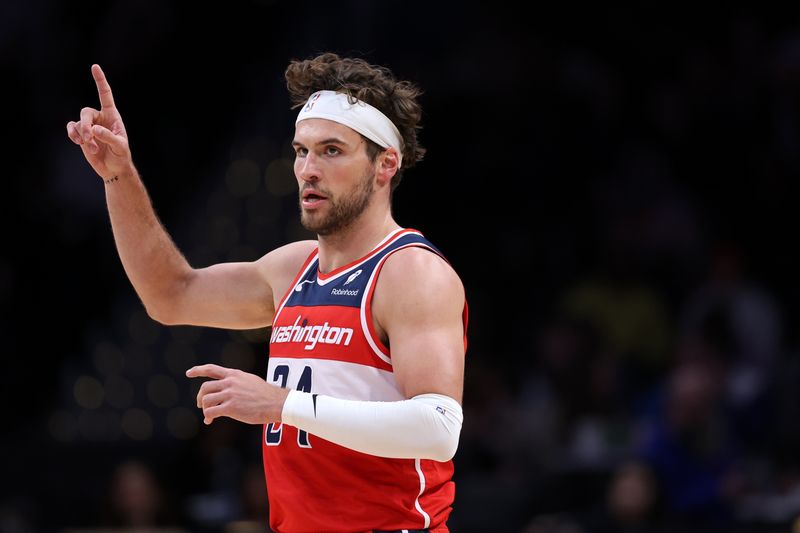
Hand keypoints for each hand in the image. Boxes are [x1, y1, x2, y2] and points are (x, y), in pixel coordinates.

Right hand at [66, 64, 132, 179]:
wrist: (114, 169)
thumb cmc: (121, 156)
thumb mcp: (120, 147)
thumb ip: (109, 137)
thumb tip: (94, 129)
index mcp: (112, 116)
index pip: (105, 95)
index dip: (100, 81)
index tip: (94, 67)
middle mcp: (100, 118)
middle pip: (86, 112)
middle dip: (85, 126)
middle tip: (88, 139)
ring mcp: (89, 126)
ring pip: (78, 122)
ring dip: (81, 135)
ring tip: (90, 147)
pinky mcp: (81, 135)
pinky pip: (71, 128)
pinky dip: (73, 135)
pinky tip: (78, 142)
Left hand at [186, 364, 288, 424]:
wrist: (276, 403)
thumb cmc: (266, 394)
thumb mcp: (250, 380)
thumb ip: (237, 382)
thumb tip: (227, 387)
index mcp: (234, 374)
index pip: (211, 369)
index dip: (198, 370)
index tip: (188, 373)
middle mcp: (230, 382)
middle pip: (205, 387)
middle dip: (200, 397)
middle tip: (200, 404)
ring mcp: (230, 395)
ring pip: (206, 400)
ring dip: (204, 408)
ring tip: (208, 415)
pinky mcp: (231, 407)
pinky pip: (211, 411)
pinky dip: (208, 417)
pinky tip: (210, 421)